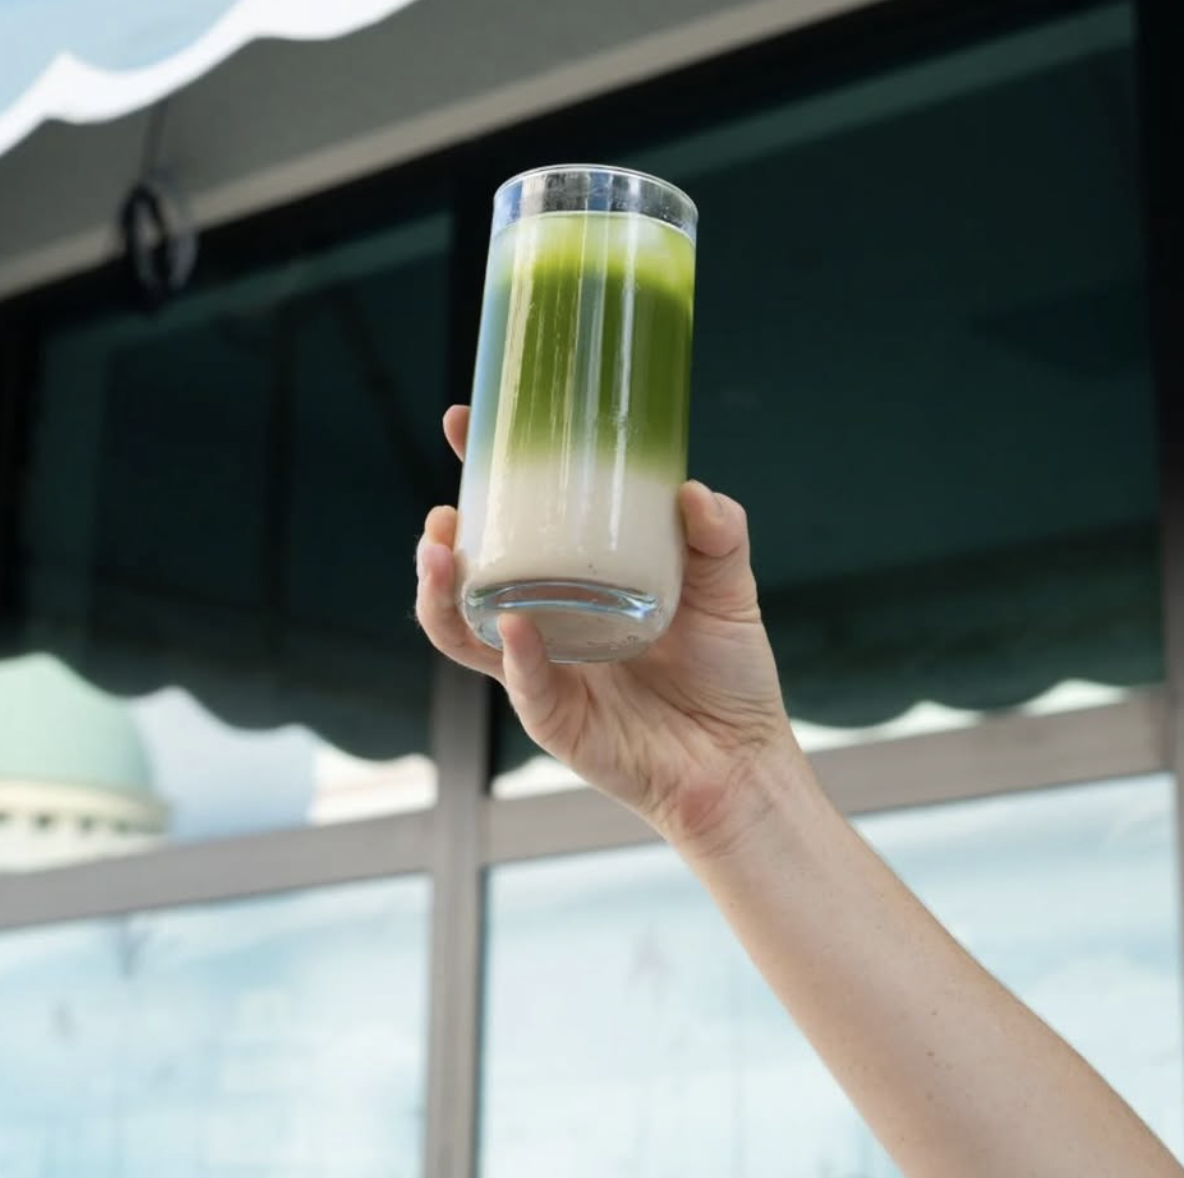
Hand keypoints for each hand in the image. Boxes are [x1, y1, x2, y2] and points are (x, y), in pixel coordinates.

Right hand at [415, 406, 804, 851]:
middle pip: (466, 577)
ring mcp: (543, 672)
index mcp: (574, 580)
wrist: (742, 759)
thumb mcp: (728, 585)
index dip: (482, 474)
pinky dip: (517, 656)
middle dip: (440, 542)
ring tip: (442, 553)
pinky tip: (513, 626)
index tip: (464, 423)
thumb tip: (691, 491)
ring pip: (464, 634)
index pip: (514, 520)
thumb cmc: (728, 670)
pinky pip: (525, 687)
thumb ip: (719, 533)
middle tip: (445, 511)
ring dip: (443, 595)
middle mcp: (545, 622)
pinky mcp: (558, 721)